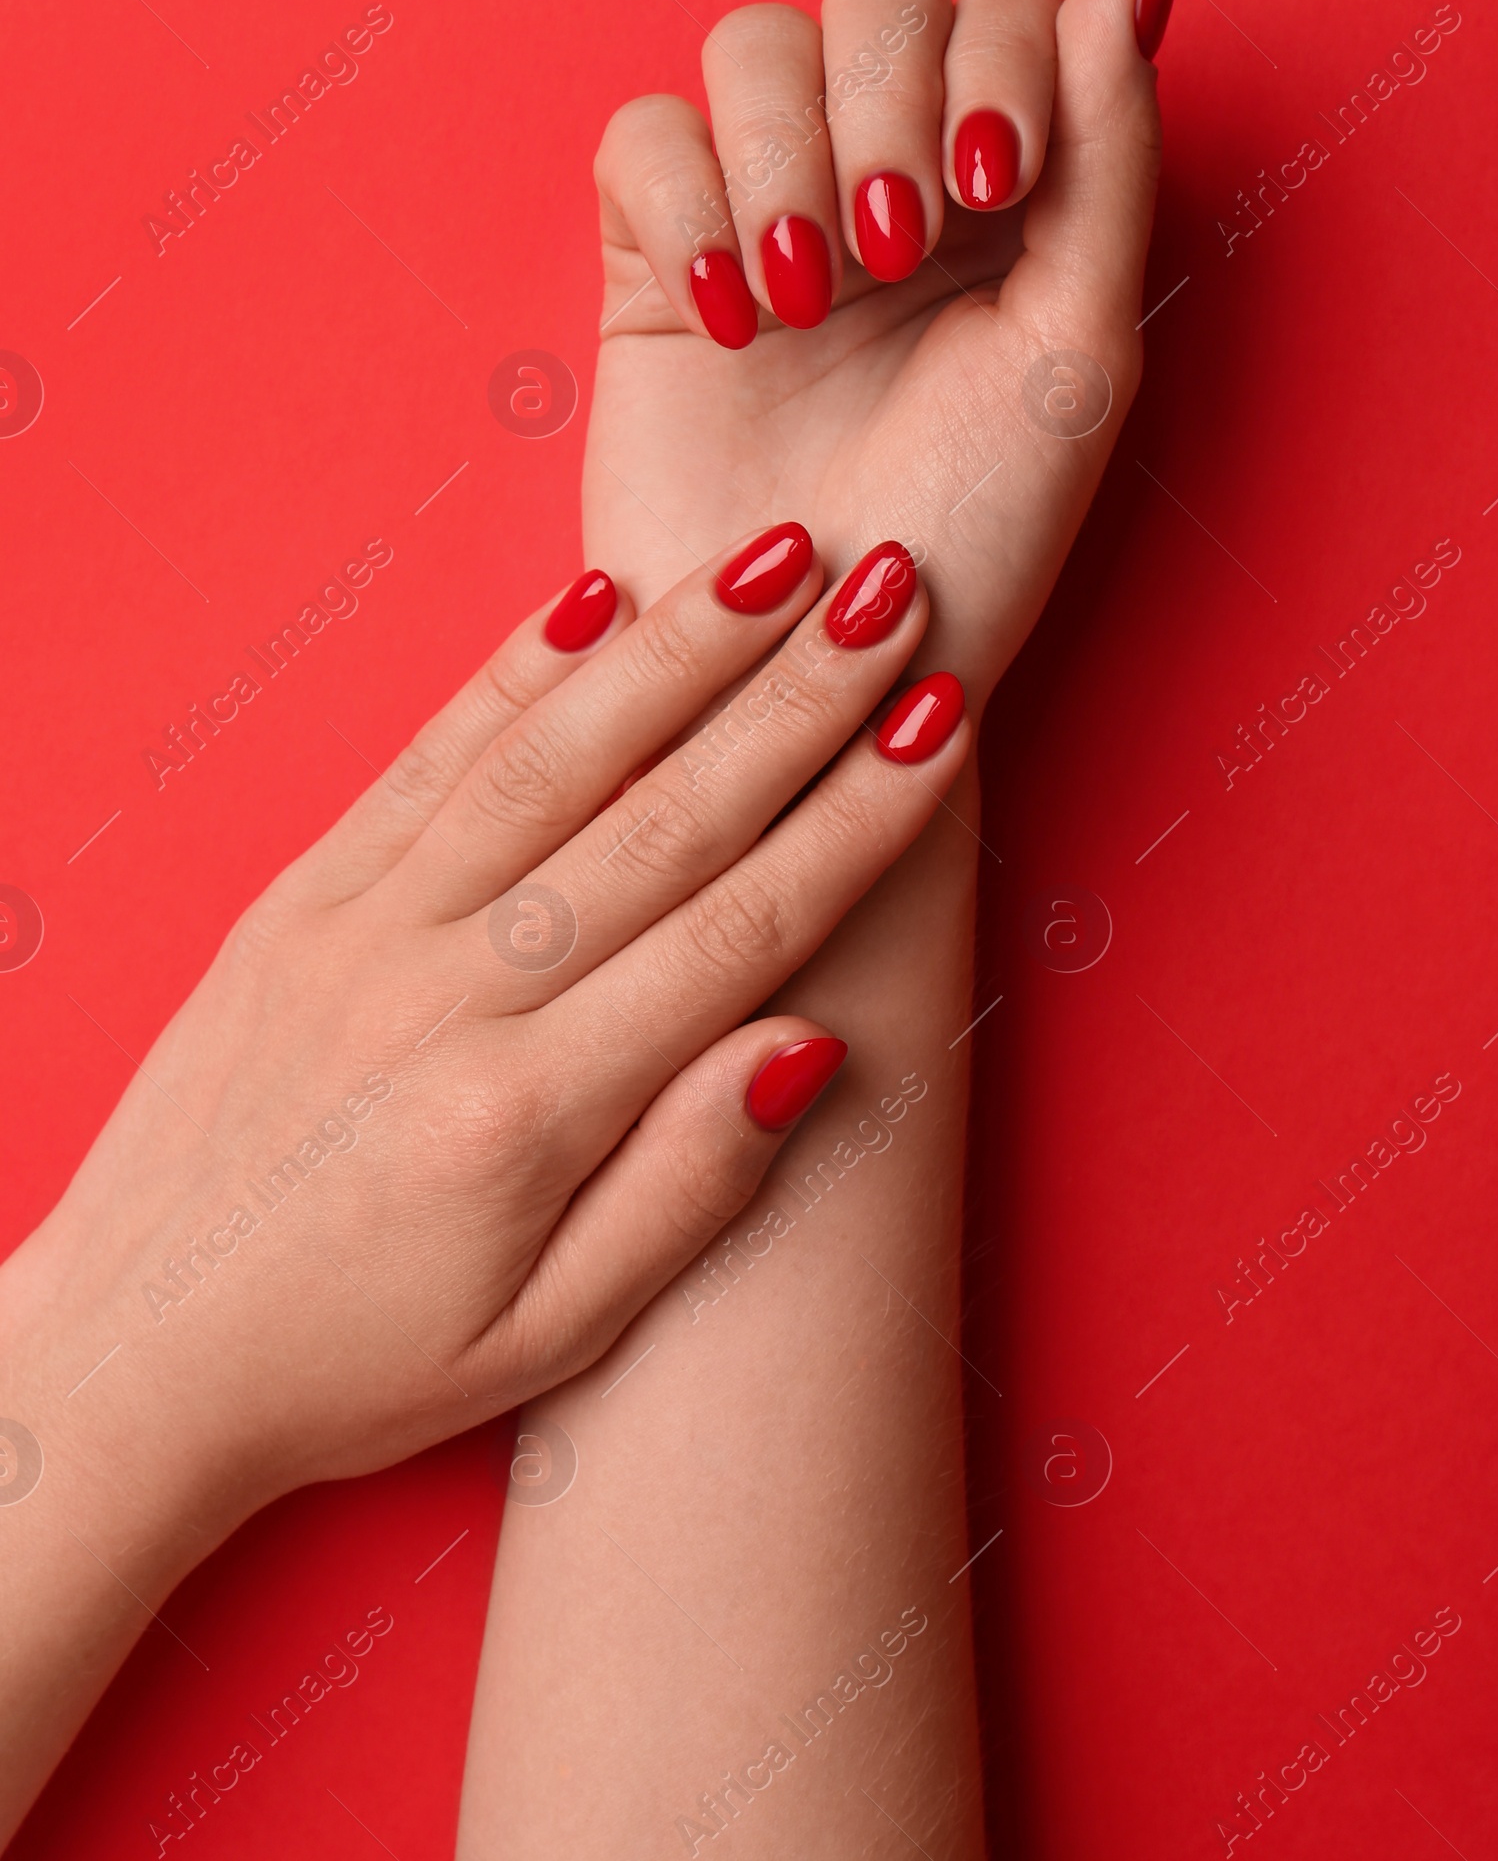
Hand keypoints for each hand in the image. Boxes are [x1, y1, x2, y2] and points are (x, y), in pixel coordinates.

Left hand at [0, 530, 967, 1834]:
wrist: (127, 1355)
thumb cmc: (348, 1368)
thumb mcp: (539, 1344)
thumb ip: (682, 1195)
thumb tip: (806, 1046)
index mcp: (523, 1115)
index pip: (736, 931)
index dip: (854, 820)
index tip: (942, 723)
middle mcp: (445, 994)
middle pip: (662, 815)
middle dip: (796, 695)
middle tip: (895, 589)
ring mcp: (361, 928)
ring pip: (549, 759)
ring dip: (675, 649)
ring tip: (776, 558)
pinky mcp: (298, 898)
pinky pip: (424, 760)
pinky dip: (512, 673)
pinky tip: (592, 600)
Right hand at [586, 0, 1172, 703]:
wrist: (821, 674)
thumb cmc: (972, 537)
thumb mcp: (1078, 345)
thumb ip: (1110, 149)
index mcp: (1011, 191)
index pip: (1003, 7)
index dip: (996, 58)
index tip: (995, 187)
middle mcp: (888, 177)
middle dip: (890, 102)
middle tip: (899, 247)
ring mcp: (763, 210)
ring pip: (752, 42)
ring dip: (789, 148)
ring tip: (814, 292)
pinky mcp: (652, 261)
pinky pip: (643, 136)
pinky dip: (685, 201)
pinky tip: (733, 319)